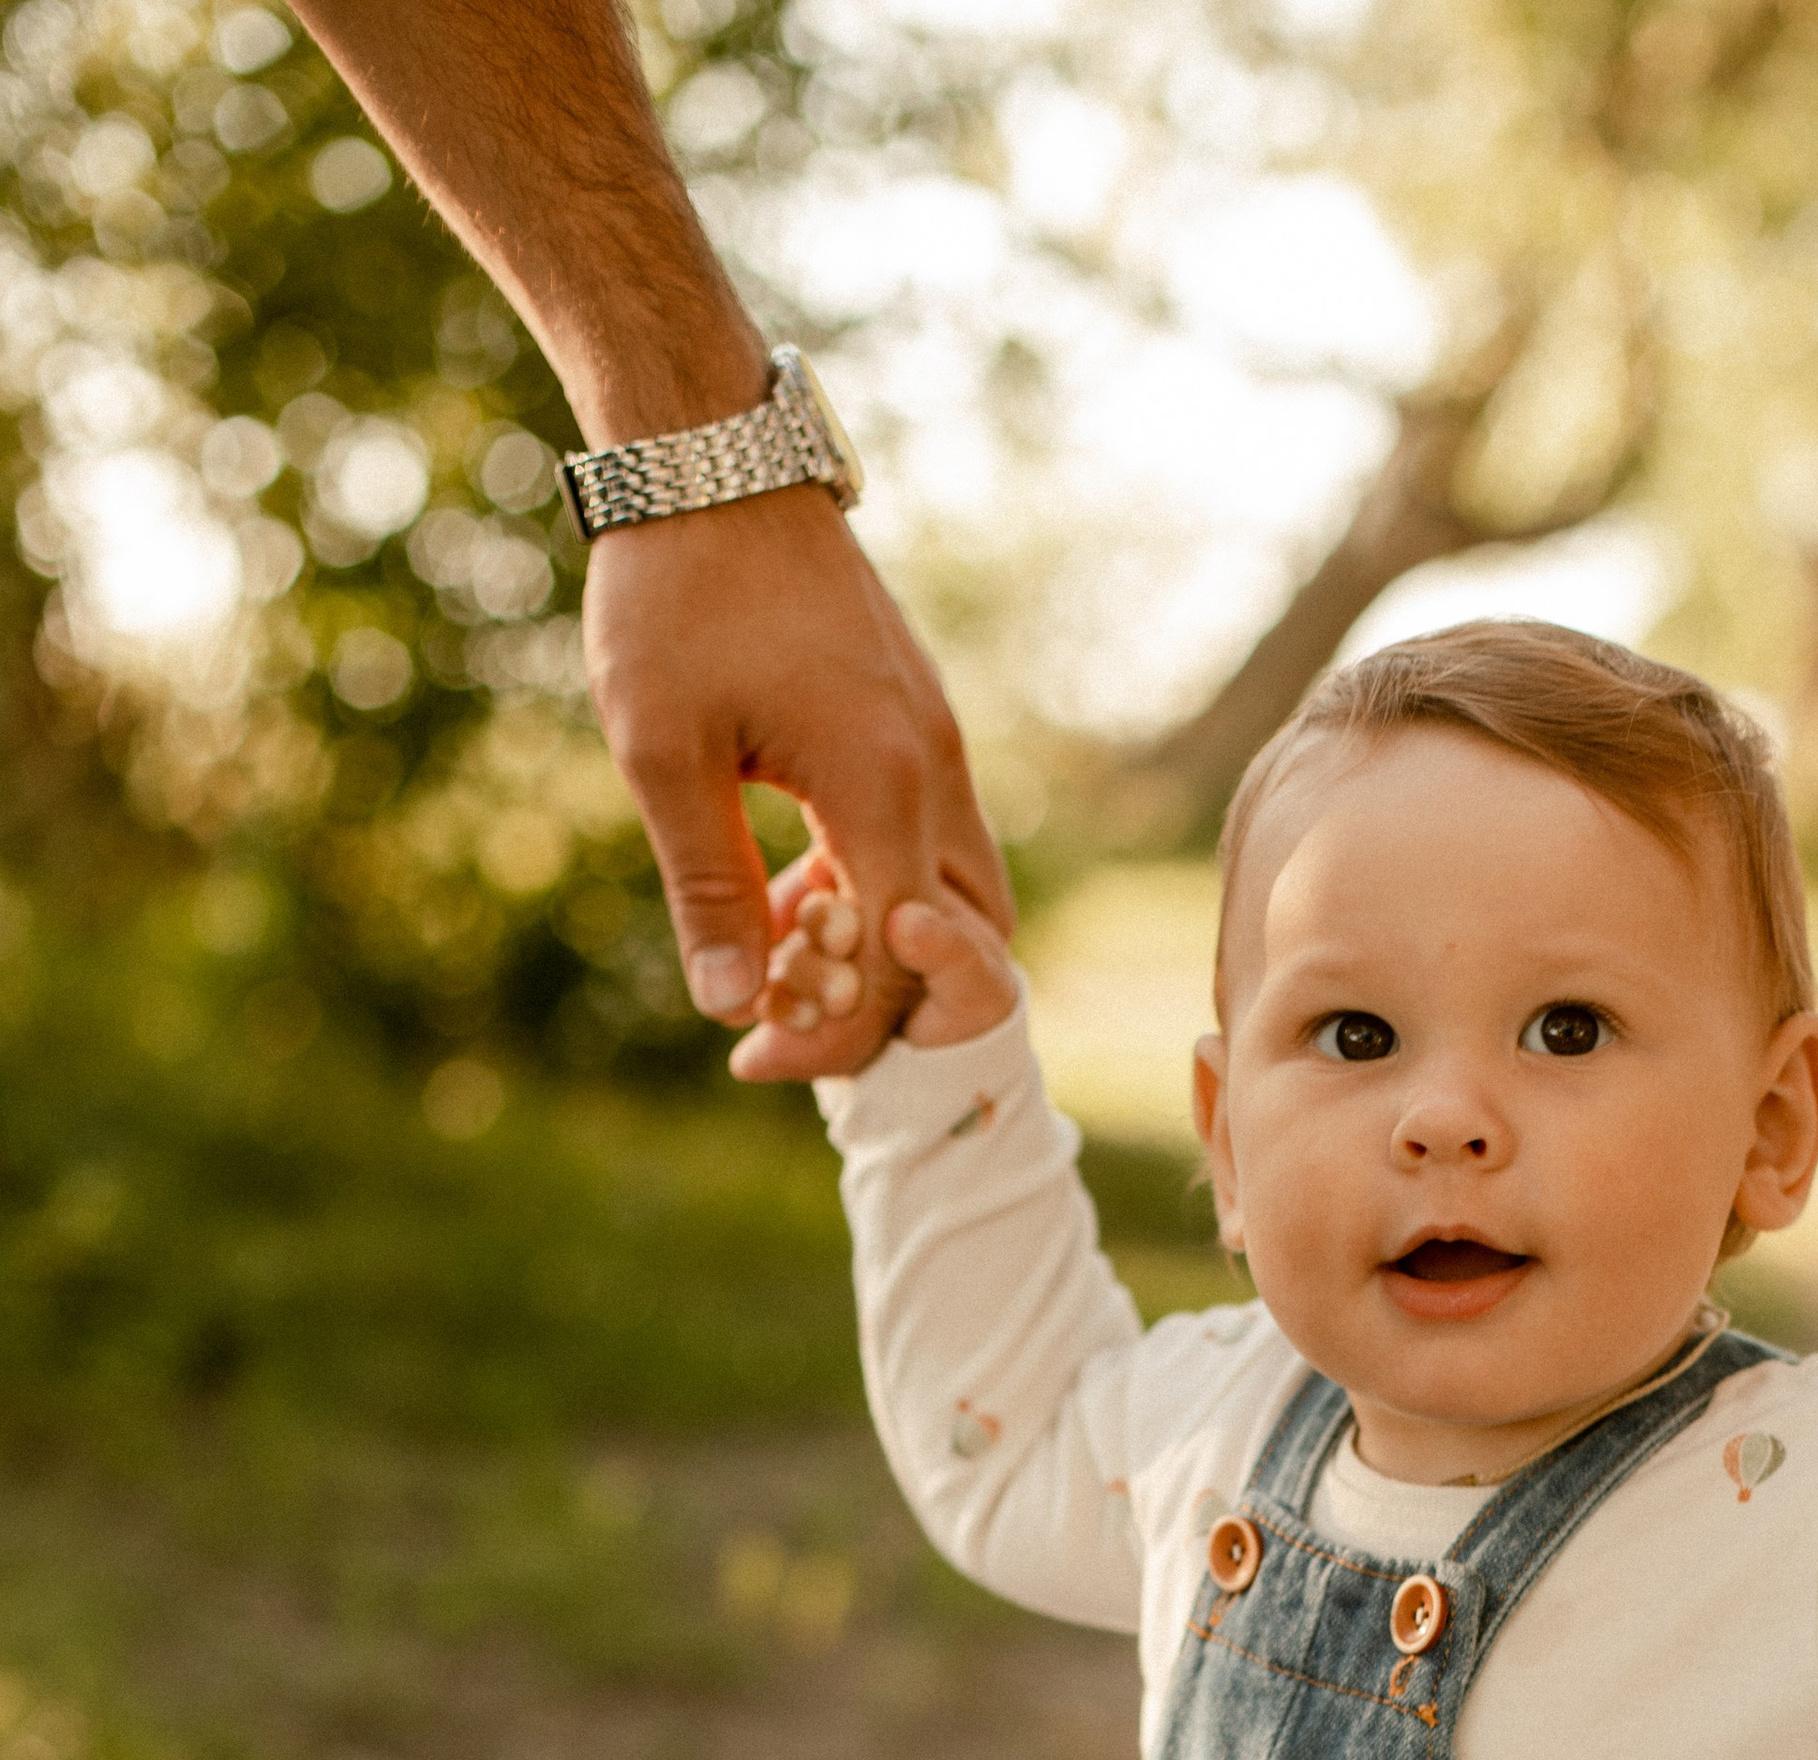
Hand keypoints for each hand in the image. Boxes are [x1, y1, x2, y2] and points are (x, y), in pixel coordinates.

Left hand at [581, 484, 1011, 1072]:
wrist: (711, 453)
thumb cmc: (675, 594)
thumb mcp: (663, 752)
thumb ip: (708, 885)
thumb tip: (733, 1005)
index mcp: (882, 786)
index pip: (894, 961)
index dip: (832, 1027)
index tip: (754, 1053)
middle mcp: (935, 768)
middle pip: (960, 938)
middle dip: (884, 1003)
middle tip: (787, 1024)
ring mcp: (936, 738)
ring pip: (953, 887)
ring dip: (883, 942)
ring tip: (783, 949)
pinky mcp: (916, 715)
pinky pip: (929, 833)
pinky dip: (880, 883)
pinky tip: (796, 882)